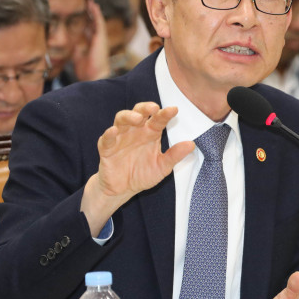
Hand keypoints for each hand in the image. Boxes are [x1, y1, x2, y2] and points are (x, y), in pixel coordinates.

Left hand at [73, 0, 110, 80]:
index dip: (88, 22)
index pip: (90, 30)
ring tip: (91, 1)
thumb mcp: (78, 58)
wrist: (94, 76)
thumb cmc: (87, 70)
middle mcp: (98, 40)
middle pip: (95, 23)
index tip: (85, 15)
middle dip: (91, 14)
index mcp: (93, 45)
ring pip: (98, 21)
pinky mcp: (101, 37)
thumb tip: (76, 44)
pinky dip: (97, 14)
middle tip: (88, 4)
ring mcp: (101, 38)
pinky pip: (99, 22)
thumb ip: (77, 50)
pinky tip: (94, 6)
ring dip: (94, 11)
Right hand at [81, 102, 194, 234]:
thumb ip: (175, 155)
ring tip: (137, 119)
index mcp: (150, 133)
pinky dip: (109, 134)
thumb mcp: (162, 167)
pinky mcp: (107, 148)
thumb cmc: (143, 174)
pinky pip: (106, 138)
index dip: (165, 114)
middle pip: (138, 112)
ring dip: (128, 116)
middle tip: (154, 108)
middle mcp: (135, 131)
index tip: (174, 110)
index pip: (158, 119)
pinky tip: (114, 131)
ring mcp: (120, 138)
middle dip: (145, 108)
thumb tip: (191, 145)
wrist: (123, 190)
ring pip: (121, 119)